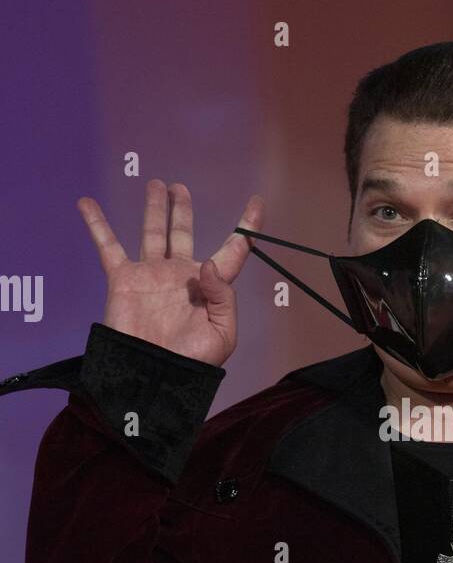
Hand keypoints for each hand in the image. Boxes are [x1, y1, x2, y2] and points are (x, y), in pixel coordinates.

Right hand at [77, 180, 264, 365]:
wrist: (153, 377)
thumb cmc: (192, 364)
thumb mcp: (222, 334)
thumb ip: (223, 297)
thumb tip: (207, 264)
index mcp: (210, 288)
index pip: (234, 250)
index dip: (247, 227)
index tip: (256, 203)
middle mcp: (180, 276)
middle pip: (183, 233)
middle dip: (182, 209)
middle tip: (179, 188)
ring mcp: (151, 276)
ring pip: (152, 233)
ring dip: (153, 209)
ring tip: (156, 185)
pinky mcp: (124, 280)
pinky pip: (108, 246)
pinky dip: (97, 224)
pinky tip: (86, 202)